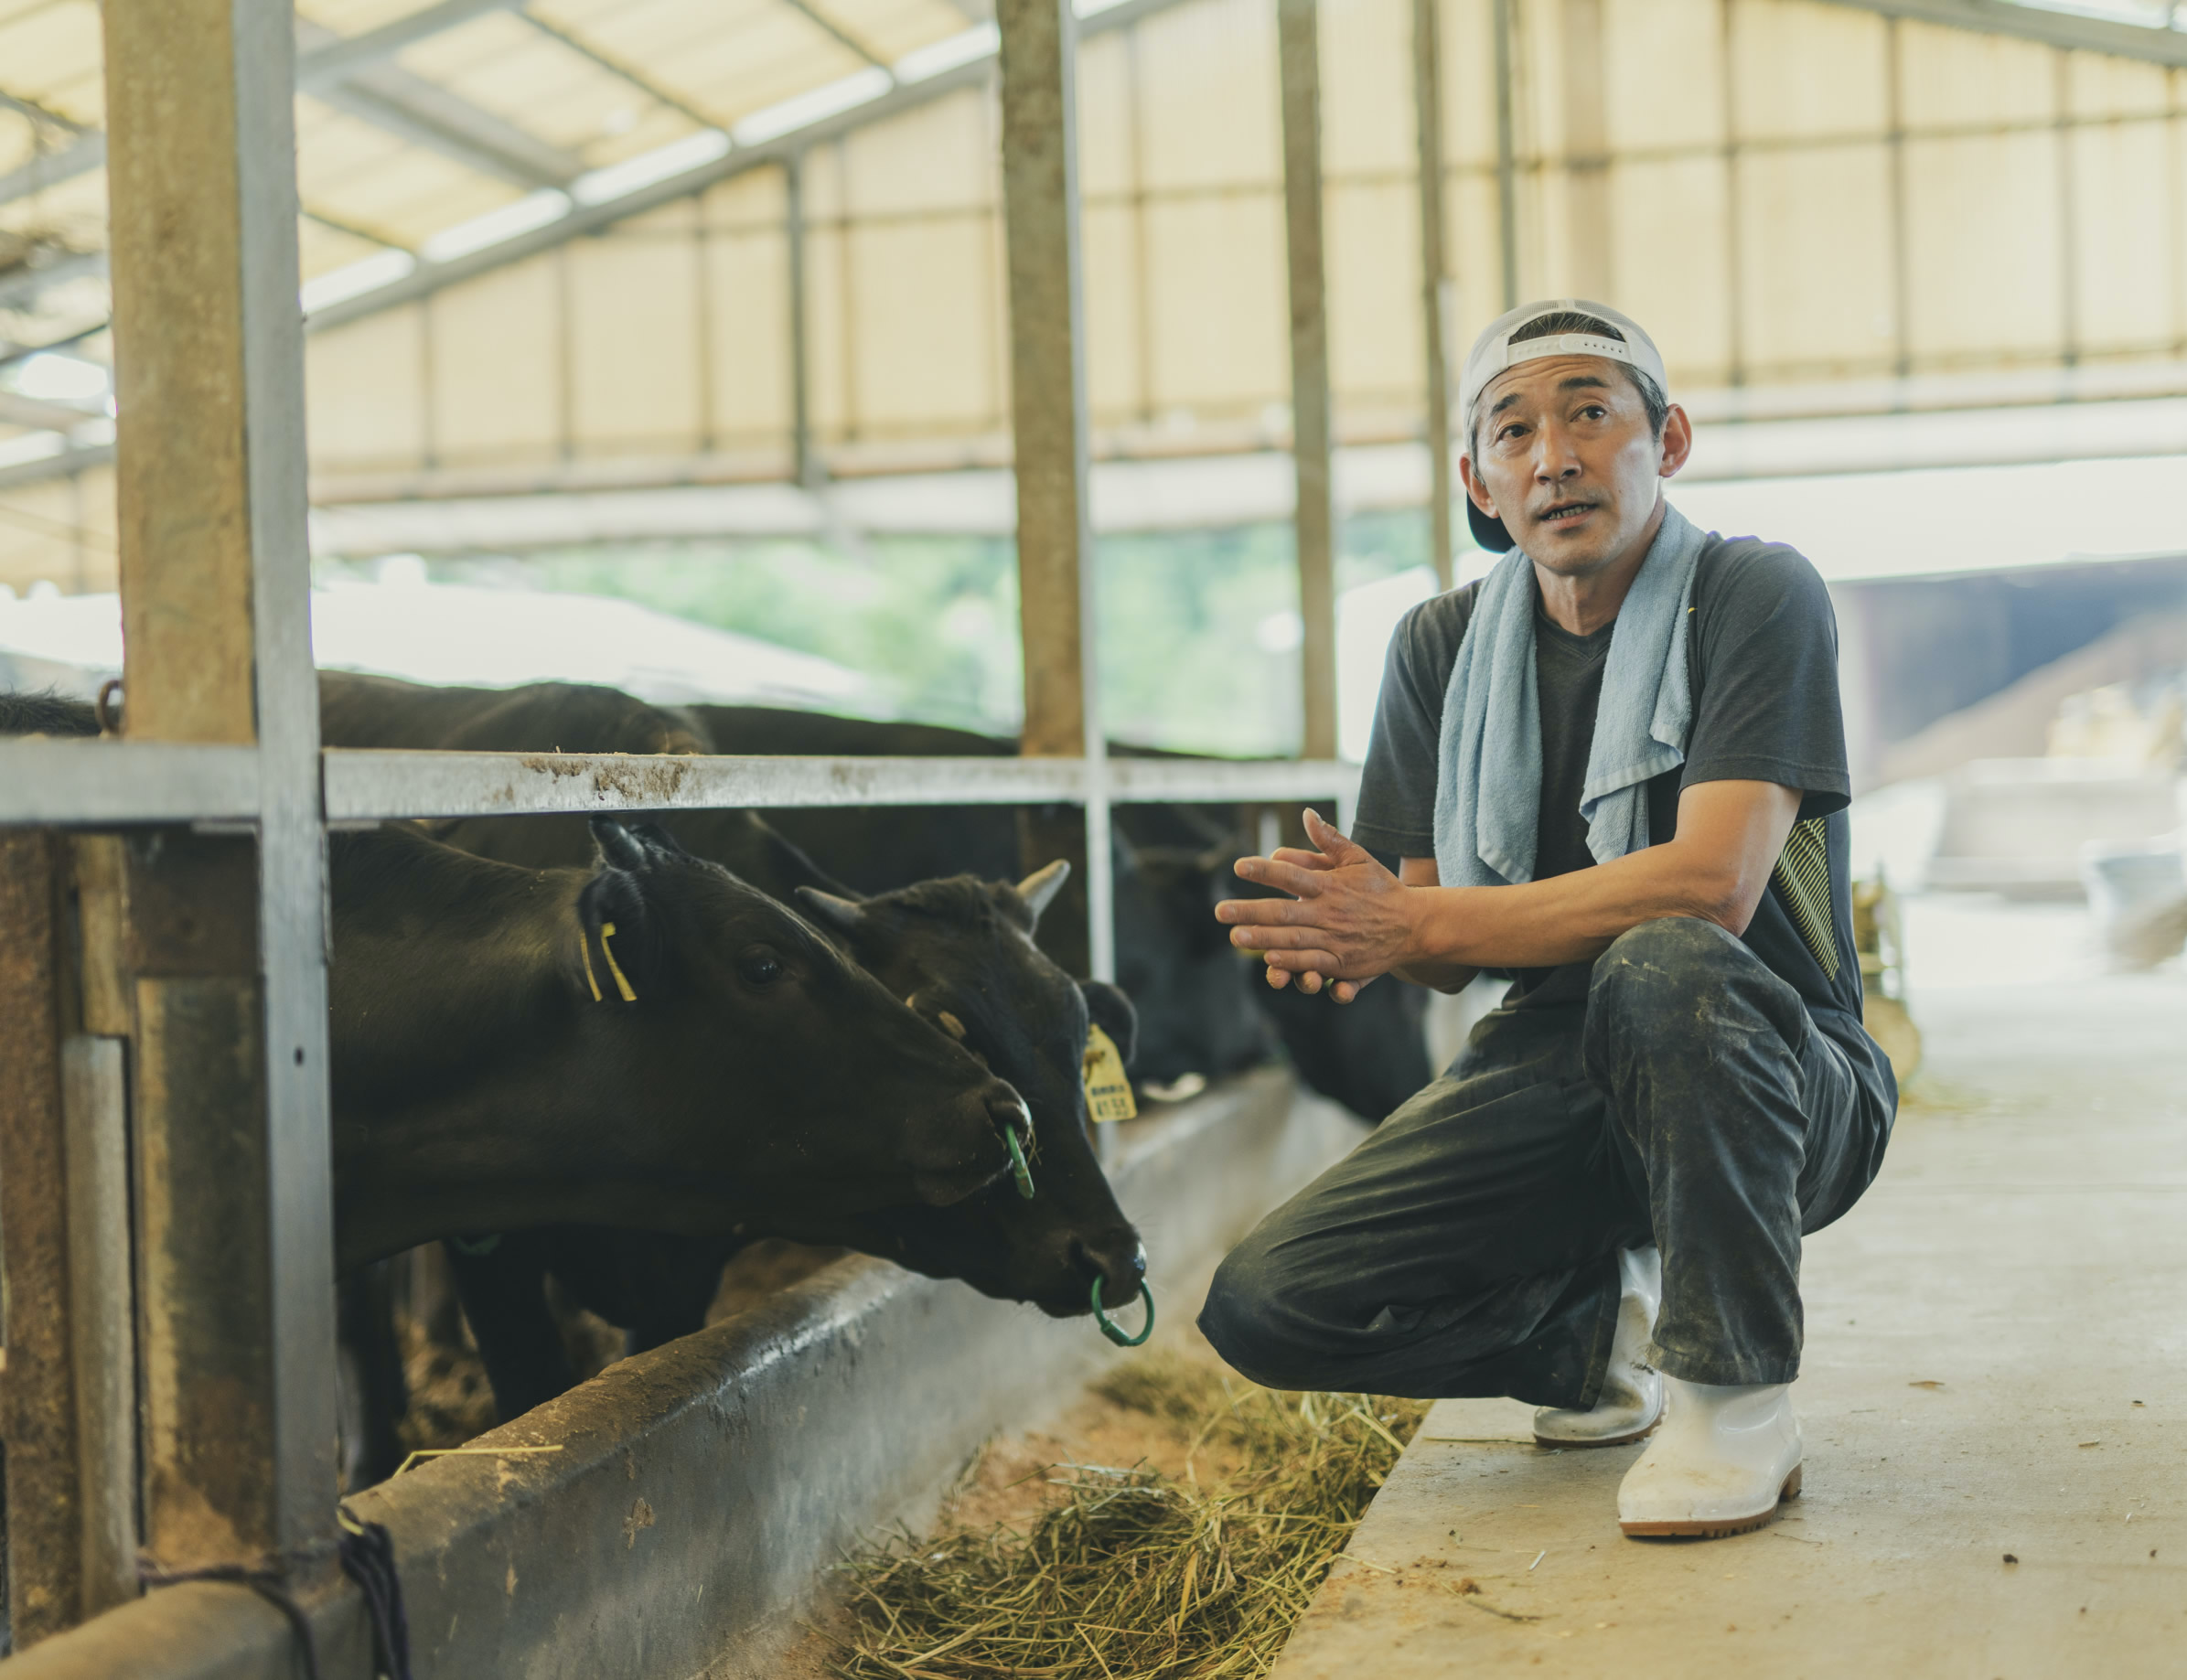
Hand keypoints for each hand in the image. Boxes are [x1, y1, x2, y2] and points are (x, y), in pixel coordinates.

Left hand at [1215, 810, 1413, 1002]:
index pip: (1293, 876)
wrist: (1415, 925)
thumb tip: (1307, 813)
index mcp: (1331, 885)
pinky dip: (1293, 962)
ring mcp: (1336, 939)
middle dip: (1251, 911)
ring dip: (1264, 939)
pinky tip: (1270, 960)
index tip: (1238, 866)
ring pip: (1294, 940)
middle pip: (1285, 911)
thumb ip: (1330, 839)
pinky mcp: (1343, 963)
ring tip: (1236, 937)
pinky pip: (1314, 962)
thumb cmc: (1382, 889)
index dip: (1265, 871)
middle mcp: (1330, 912)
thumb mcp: (1359, 858)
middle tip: (1220, 912)